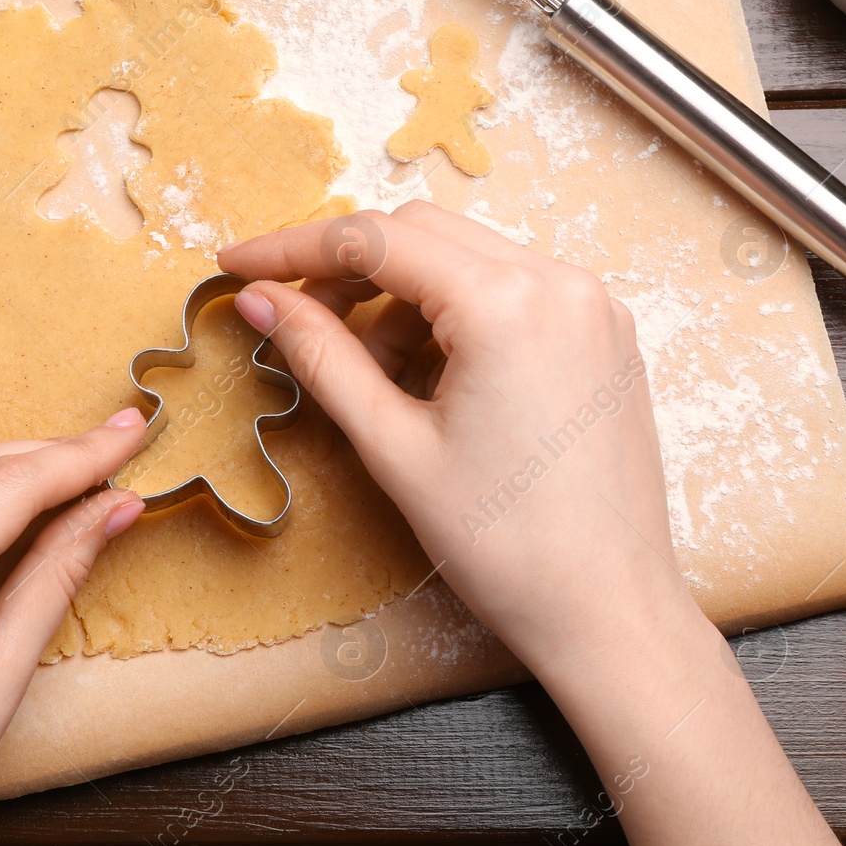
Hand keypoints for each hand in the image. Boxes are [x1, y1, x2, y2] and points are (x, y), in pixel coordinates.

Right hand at [220, 200, 688, 680]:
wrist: (609, 612)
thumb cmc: (506, 546)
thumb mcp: (394, 447)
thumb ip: (322, 357)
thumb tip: (261, 298)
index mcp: (508, 304)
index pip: (373, 239)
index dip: (292, 248)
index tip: (236, 265)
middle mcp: (560, 283)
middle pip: (420, 233)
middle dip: (346, 270)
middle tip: (293, 322)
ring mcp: (592, 305)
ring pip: (465, 258)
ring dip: (400, 296)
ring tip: (370, 376)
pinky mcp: (603, 334)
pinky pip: (510, 290)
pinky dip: (453, 314)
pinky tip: (427, 378)